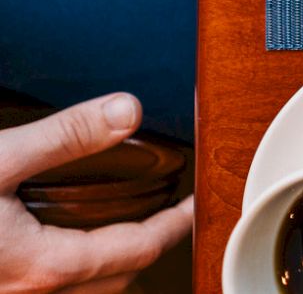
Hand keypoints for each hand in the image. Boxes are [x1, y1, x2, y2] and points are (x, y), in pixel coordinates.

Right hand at [0, 95, 191, 293]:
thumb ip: (65, 136)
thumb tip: (128, 111)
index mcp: (45, 266)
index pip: (140, 249)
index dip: (177, 224)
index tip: (197, 202)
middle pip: (119, 278)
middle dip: (151, 244)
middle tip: (172, 210)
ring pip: (85, 290)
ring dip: (113, 260)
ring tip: (127, 222)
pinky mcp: (0, 288)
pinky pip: (53, 288)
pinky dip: (77, 267)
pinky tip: (68, 238)